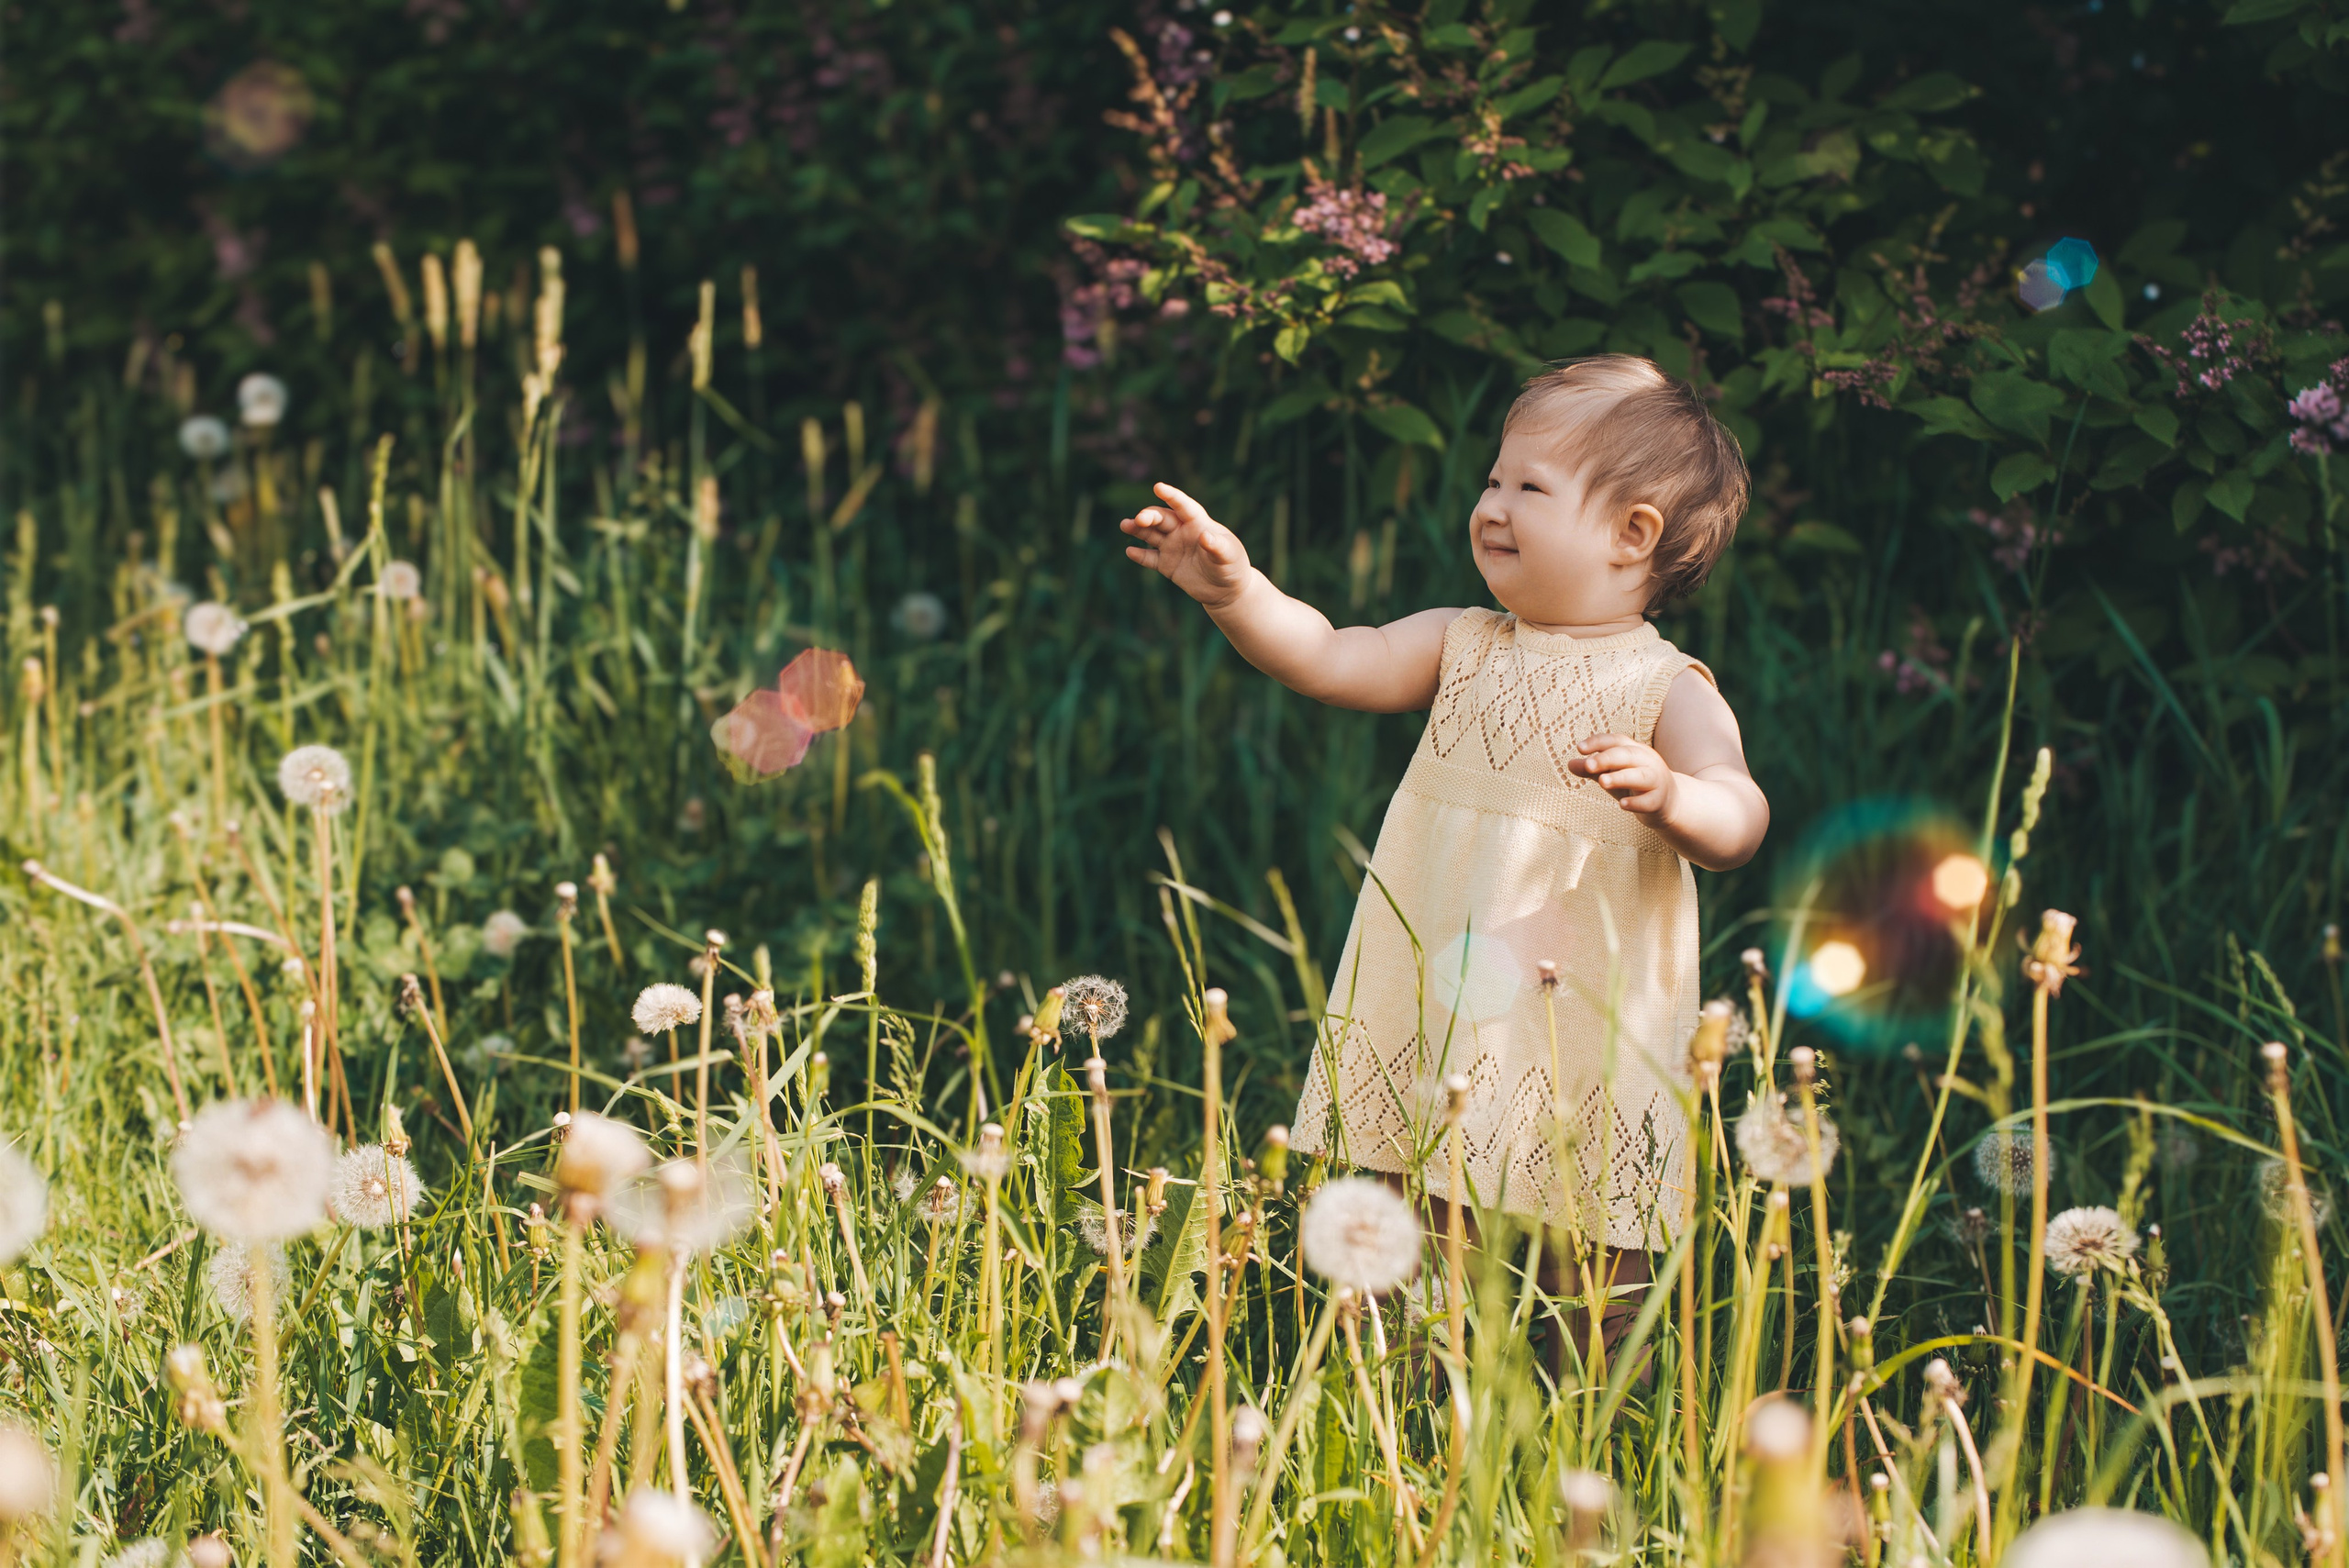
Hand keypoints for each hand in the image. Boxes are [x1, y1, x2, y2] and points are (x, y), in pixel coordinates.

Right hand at [1121, 482, 1253, 609]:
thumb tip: (1205, 536)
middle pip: (1162, 518)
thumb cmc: (1232, 567)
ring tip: (1125, 525)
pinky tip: (1130, 551)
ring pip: (1151, 534)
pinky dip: (1140, 555)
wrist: (1226, 590)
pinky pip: (1150, 558)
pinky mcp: (1167, 564)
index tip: (1158, 487)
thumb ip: (1217, 546)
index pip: (1183, 506)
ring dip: (1137, 529)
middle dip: (1149, 516)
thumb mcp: (1228, 555)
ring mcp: (1173, 547)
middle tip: (1138, 519)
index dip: (1171, 496)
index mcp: (1199, 523)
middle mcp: (1182, 531)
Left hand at [1570, 734, 1677, 816]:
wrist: (1669, 803)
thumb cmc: (1634, 784)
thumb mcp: (1612, 774)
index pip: (1616, 740)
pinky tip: (1622, 805)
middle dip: (1607, 758)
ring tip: (1602, 782)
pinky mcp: (1659, 801)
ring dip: (1620, 777)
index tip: (1579, 748)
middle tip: (1588, 765)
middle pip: (1628, 755)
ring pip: (1640, 776)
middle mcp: (1647, 761)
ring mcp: (1656, 781)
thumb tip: (1569, 764)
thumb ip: (1592, 769)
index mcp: (1634, 750)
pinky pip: (1648, 801)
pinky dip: (1635, 803)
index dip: (1598, 742)